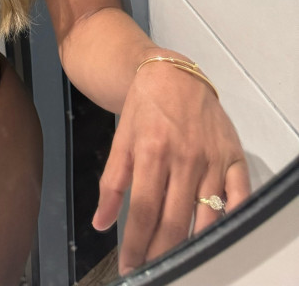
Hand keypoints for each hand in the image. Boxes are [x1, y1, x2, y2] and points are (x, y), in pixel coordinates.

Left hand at [92, 59, 250, 276]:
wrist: (173, 73)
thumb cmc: (143, 108)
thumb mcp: (120, 139)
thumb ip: (111, 182)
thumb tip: (100, 224)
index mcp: (152, 152)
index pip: (143, 210)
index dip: (136, 243)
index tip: (130, 267)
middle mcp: (184, 159)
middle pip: (174, 220)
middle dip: (161, 252)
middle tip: (153, 270)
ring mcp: (212, 159)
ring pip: (206, 217)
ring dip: (193, 245)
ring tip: (180, 262)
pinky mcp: (234, 157)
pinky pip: (239, 196)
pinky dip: (232, 219)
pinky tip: (220, 237)